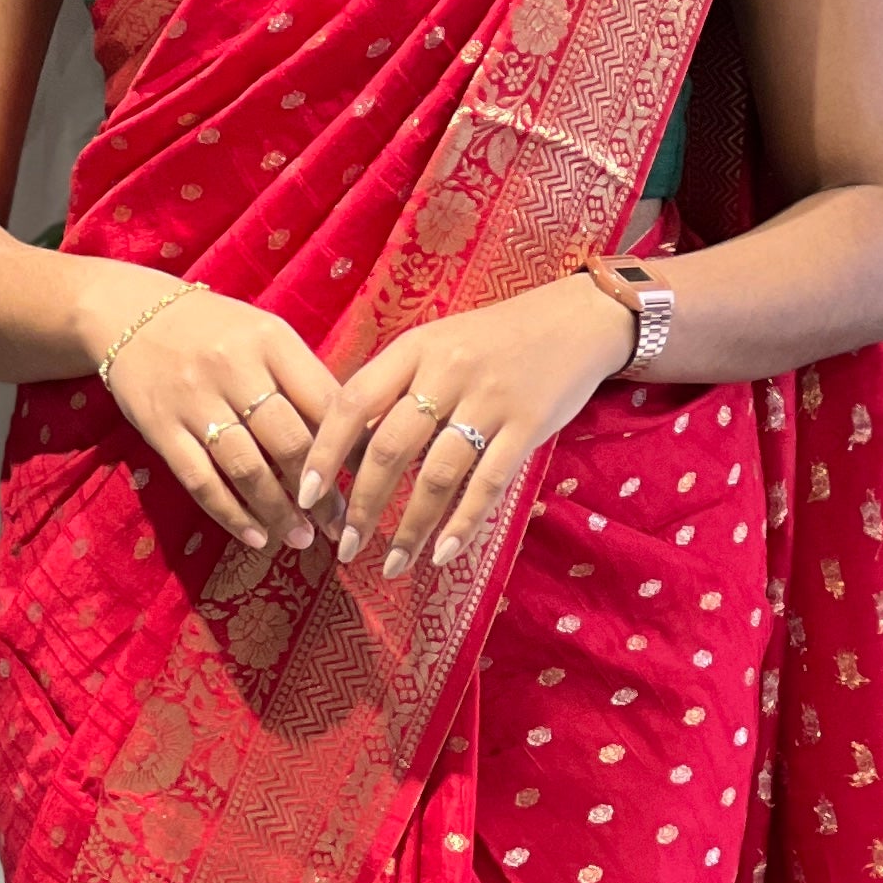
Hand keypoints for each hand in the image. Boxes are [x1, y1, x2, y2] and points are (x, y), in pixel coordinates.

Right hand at [85, 275, 348, 552]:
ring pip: (247, 468)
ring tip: (303, 538)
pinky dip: (231, 515)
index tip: (370, 480)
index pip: (323, 401)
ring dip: (279, 512)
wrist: (128, 315)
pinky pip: (201, 481)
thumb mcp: (264, 336)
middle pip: (288, 441)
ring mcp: (193, 399)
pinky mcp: (161, 428)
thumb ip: (303, 379)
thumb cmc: (215, 332)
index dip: (350, 447)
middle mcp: (233, 368)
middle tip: (339, 523)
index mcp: (270, 340)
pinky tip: (257, 537)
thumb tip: (354, 439)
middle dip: (320, 492)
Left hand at [301, 272, 638, 577]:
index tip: (306, 493)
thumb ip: (397, 387)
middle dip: (362, 504)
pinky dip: (462, 523)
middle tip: (345, 546)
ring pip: (436, 474)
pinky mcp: (528, 425)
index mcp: (414, 348)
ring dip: (410, 527)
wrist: (576, 319)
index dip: (324, 451)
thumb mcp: (437, 346)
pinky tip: (442, 553)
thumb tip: (347, 449)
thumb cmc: (495, 339)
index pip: (353, 401)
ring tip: (391, 563)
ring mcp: (490, 398)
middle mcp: (447, 371)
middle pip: (389, 447)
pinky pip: (488, 484)